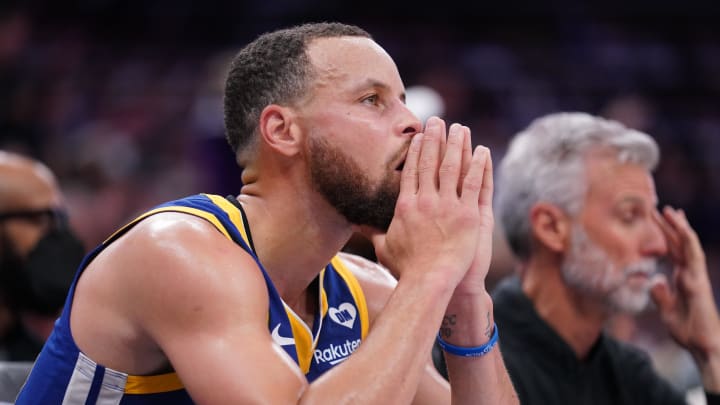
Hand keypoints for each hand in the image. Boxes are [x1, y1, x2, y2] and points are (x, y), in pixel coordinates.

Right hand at [370, 117, 488, 289]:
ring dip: (457, 145)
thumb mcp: (384, 248)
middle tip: (439, 120)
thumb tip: (355, 224)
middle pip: (430, 162)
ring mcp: (448, 206)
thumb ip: (372, 232)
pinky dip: (479, 165)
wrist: (429, 282)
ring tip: (460, 128)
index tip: (420, 135)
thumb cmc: (406, 269)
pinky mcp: (469, 215)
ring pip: (453, 168)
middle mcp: (426, 201)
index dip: (416, 151)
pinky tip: (482, 150)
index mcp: (406, 205)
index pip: (411, 171)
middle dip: (435, 138)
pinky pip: (475, 183)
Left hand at [651, 207, 719, 360]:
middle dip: (668, 226)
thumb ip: (661, 294)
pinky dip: (688, 240)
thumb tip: (654, 279)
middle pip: (678, 244)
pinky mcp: (699, 281)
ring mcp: (695, 276)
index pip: (671, 252)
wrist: (703, 345)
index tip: (654, 221)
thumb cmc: (687, 331)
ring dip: (679, 227)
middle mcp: (689, 274)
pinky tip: (682, 227)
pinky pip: (693, 256)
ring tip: (670, 210)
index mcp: (681, 278)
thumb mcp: (666, 311)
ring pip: (688, 245)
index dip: (664, 236)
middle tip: (657, 207)